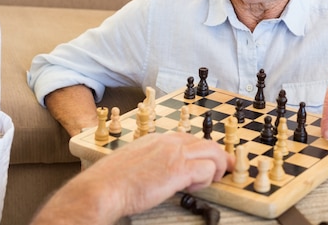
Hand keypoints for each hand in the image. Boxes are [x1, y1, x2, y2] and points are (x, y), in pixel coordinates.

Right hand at [31, 132, 233, 224]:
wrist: (103, 188)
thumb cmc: (110, 181)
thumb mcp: (132, 163)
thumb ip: (149, 163)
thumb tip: (158, 173)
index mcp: (154, 139)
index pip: (187, 138)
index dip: (200, 150)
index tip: (206, 159)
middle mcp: (166, 142)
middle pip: (204, 142)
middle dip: (218, 155)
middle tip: (224, 167)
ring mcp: (173, 154)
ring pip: (211, 152)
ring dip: (216, 167)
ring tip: (212, 179)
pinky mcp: (178, 170)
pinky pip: (206, 169)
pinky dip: (207, 178)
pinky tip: (196, 187)